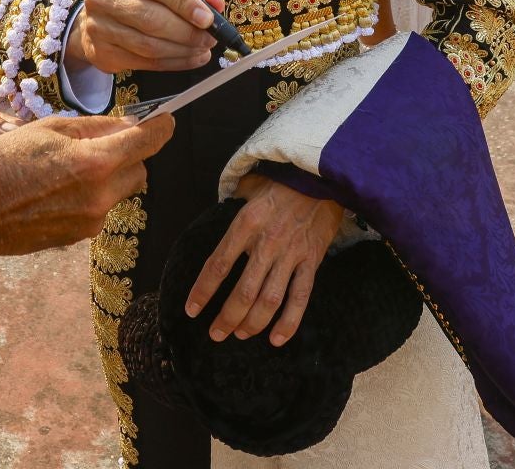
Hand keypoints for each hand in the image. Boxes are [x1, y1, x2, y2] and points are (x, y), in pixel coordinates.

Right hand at [0, 113, 175, 255]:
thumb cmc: (2, 164)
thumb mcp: (47, 130)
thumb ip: (92, 127)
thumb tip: (125, 124)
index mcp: (95, 163)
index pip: (148, 143)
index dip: (161, 127)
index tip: (165, 119)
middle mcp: (101, 197)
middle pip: (139, 170)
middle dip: (129, 154)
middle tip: (102, 142)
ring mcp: (91, 222)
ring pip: (119, 192)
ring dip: (108, 176)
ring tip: (69, 167)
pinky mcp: (78, 237)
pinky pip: (98, 209)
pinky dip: (90, 195)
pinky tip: (57, 189)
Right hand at [69, 0, 224, 73]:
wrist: (99, 22)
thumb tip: (215, 2)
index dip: (184, 1)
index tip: (207, 18)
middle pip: (150, 17)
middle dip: (186, 31)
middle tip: (210, 38)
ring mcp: (97, 27)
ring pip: (148, 45)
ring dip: (182, 50)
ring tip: (203, 49)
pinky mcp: (101, 53)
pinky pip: (145, 63)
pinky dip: (173, 63)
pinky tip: (189, 59)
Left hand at [187, 174, 344, 346]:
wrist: (323, 175)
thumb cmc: (283, 180)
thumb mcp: (251, 185)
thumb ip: (233, 198)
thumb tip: (219, 203)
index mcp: (246, 223)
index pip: (218, 264)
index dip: (203, 291)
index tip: (192, 310)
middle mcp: (267, 242)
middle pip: (243, 291)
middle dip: (227, 318)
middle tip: (216, 334)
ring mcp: (291, 254)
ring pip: (269, 300)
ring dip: (253, 323)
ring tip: (240, 335)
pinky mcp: (312, 260)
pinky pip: (300, 297)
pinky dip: (289, 321)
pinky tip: (277, 339)